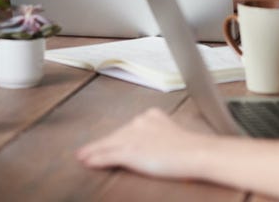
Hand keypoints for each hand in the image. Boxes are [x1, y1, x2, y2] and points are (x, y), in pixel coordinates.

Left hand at [77, 107, 211, 178]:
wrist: (195, 153)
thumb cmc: (189, 148)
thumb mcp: (170, 133)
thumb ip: (158, 133)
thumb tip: (149, 143)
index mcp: (150, 116)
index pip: (127, 128)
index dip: (113, 138)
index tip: (103, 142)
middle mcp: (139, 122)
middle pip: (115, 135)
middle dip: (99, 144)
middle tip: (85, 151)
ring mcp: (134, 137)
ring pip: (108, 145)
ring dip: (93, 151)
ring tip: (82, 157)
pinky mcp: (131, 152)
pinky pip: (108, 156)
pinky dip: (96, 159)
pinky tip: (87, 162)